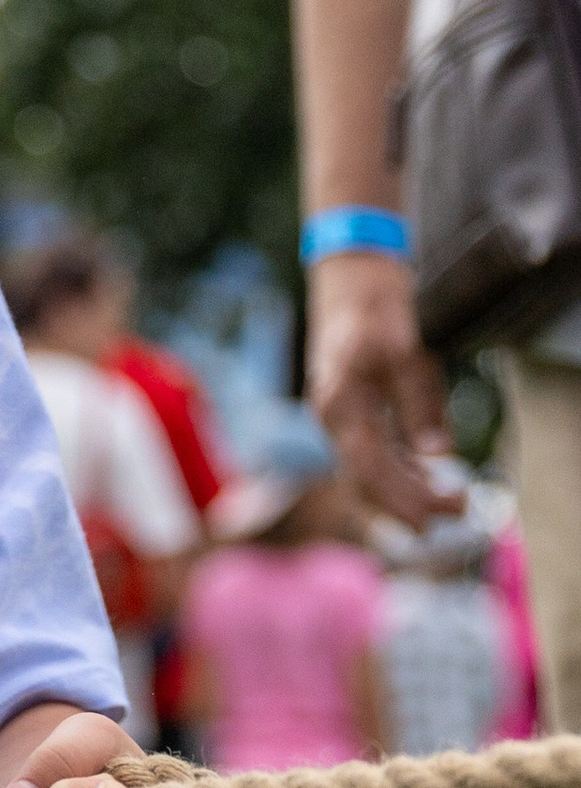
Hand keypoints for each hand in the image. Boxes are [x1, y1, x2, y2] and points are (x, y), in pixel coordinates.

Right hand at [306, 247, 450, 522]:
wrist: (349, 274)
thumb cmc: (375, 307)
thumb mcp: (407, 353)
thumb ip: (420, 406)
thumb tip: (438, 456)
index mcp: (340, 405)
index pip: (373, 469)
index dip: (408, 497)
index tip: (446, 510)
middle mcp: (331, 417)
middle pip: (366, 479)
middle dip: (409, 502)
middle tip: (456, 513)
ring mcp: (335, 415)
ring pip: (367, 470)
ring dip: (404, 490)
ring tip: (447, 501)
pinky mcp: (346, 409)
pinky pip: (368, 452)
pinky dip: (398, 468)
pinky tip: (426, 472)